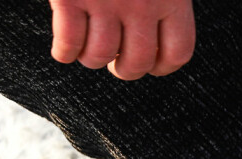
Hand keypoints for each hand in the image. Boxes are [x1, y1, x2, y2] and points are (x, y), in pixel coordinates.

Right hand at [48, 0, 195, 79]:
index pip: (178, 52)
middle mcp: (142, 2)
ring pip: (100, 55)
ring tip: (88, 51)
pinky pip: (69, 42)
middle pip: (137, 62)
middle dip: (124, 69)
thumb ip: (161, 1)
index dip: (162, 66)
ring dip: (92, 59)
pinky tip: (63, 50)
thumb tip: (156, 46)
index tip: (151, 65)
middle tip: (115, 63)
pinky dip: (64, 52)